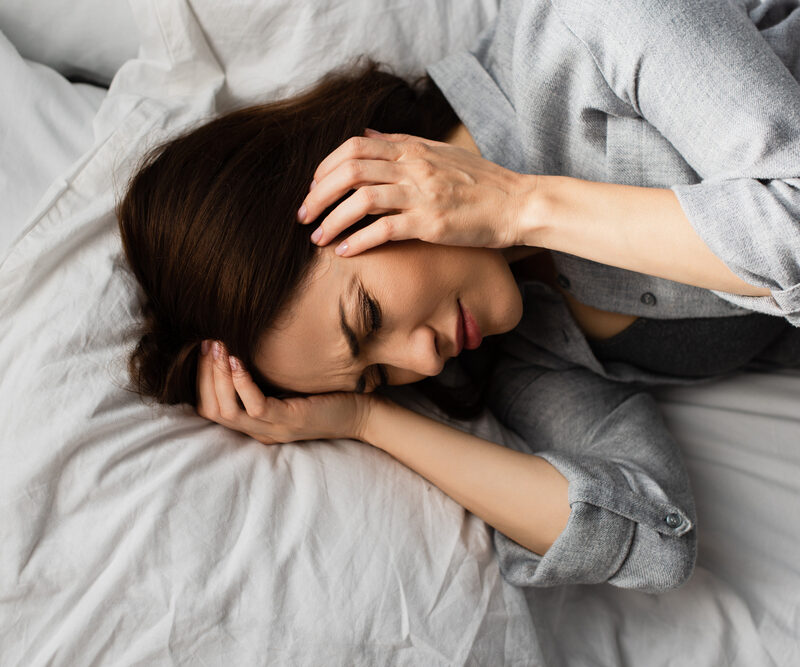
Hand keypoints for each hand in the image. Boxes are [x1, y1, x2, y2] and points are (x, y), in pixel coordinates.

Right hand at [196, 340, 375, 443]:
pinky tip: (238, 360)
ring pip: (228, 410)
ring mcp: (274, 429)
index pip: (210, 408)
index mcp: (256, 423)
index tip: (203, 348)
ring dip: (217, 376)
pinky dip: (242, 383)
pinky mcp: (291, 421)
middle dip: (203, 374)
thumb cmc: (326, 392)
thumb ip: (265, 375)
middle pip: (212, 410)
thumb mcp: (288, 384)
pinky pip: (256, 407)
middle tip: (206, 343)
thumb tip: (242, 342)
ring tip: (218, 347)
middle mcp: (260, 430)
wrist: (363, 413)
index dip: (200, 379)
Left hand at [297, 129, 536, 256]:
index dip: (326, 166)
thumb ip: (402, 144)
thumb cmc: (481, 183)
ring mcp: (421, 194)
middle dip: (319, 194)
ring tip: (317, 238)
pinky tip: (344, 252)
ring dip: (331, 220)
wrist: (517, 204)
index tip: (314, 187)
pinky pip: (383, 230)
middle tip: (304, 215)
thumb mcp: (441, 153)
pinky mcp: (430, 224)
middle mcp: (413, 167)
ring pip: (361, 200)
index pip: (355, 147)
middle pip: (350, 171)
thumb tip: (367, 134)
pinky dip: (358, 241)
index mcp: (413, 149)